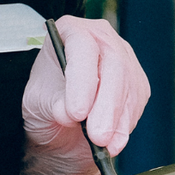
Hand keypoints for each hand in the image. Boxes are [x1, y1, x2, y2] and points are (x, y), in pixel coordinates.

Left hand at [18, 17, 148, 174]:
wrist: (61, 123)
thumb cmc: (47, 102)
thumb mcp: (37, 102)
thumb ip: (53, 104)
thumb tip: (69, 112)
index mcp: (70, 31)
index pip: (82, 47)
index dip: (81, 80)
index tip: (76, 112)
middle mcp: (101, 39)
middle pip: (113, 66)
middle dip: (105, 106)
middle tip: (97, 135)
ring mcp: (124, 59)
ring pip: (129, 87)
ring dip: (117, 121)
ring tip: (103, 144)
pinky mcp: (137, 83)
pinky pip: (136, 104)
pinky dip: (125, 126)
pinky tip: (113, 141)